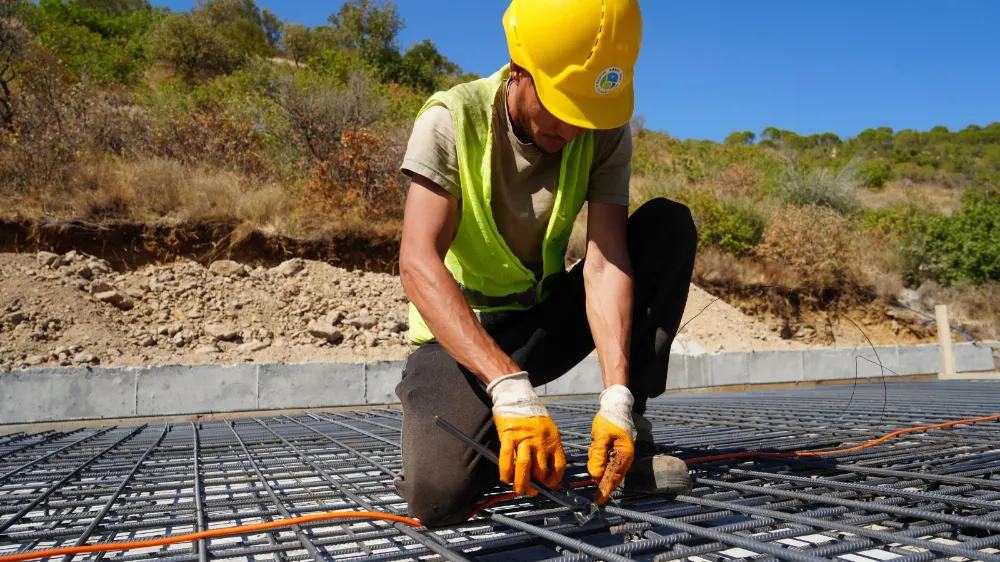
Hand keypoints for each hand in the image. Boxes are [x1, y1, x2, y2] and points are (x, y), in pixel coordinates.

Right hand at [487, 372, 566, 495]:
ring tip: (518, 490)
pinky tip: (505, 478)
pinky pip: (507, 458)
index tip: (549, 485)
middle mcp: (541, 441)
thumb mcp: (547, 429)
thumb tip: (544, 469)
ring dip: (521, 483)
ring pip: (524, 467)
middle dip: (536, 485)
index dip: (554, 479)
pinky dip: (506, 471)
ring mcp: (525, 438)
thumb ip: (547, 447)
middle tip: (531, 491)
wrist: (516, 396)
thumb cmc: (531, 414)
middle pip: (540, 470)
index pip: (559, 465)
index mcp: (553, 439)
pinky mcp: (509, 436)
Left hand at [587, 385, 635, 503]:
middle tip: (593, 472)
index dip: (605, 490)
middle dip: (599, 476)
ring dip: (596, 462)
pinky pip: (602, 463)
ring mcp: (618, 458)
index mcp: (624, 456)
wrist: (615, 409)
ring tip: (598, 443)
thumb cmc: (610, 421)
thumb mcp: (602, 436)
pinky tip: (597, 444)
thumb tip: (595, 474)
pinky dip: (596, 458)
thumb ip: (598, 455)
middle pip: (609, 477)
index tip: (598, 501)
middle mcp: (623, 460)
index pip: (613, 477)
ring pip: (604, 470)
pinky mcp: (612, 455)